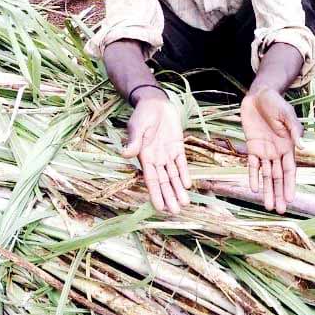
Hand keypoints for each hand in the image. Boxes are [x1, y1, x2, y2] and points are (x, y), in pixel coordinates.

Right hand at [121, 90, 191, 213]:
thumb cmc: (142, 114)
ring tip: (184, 204)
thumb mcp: (137, 127)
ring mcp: (167, 154)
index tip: (159, 208)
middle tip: (176, 212)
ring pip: (173, 176)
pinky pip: (181, 163)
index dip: (155, 194)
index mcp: (144, 156)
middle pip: (164, 182)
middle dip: (169, 196)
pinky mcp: (177, 147)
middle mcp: (156, 159)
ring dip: (178, 189)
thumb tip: (125, 154)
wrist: (154, 103)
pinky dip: (184, 173)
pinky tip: (188, 185)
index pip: (151, 179)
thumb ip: (134, 141)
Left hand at [240, 87, 301, 213]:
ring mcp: (264, 150)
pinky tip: (254, 188)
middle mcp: (277, 152)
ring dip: (267, 190)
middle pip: (278, 177)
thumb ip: (294, 130)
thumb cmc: (276, 103)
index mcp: (288, 146)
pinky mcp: (251, 146)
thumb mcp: (287, 114)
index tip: (290, 199)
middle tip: (279, 210)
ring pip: (266, 175)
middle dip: (279, 193)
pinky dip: (253, 176)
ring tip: (268, 206)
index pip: (290, 170)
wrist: (259, 94)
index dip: (290, 185)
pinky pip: (252, 164)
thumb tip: (303, 147)